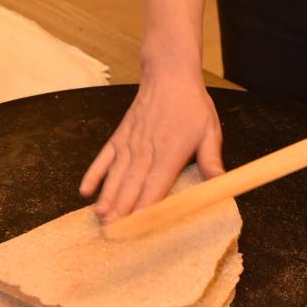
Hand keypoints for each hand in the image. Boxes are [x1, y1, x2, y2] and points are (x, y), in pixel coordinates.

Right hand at [79, 65, 223, 221]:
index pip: (157, 185)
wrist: (169, 73)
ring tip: (100, 216)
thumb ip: (211, 159)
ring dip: (108, 196)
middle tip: (112, 232)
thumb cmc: (192, 105)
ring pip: (116, 174)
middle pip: (133, 185)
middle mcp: (147, 150)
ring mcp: (130, 142)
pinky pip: (104, 157)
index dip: (146, 207)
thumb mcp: (209, 130)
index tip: (137, 227)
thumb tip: (221, 183)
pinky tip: (86, 190)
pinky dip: (94, 173)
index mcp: (171, 152)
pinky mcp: (120, 135)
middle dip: (122, 210)